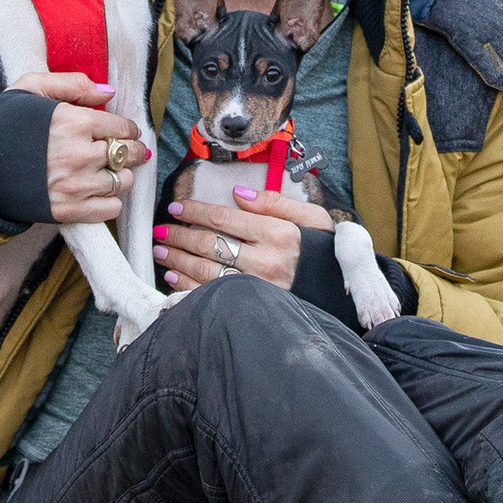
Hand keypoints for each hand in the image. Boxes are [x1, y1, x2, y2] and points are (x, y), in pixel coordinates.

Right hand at [12, 72, 146, 224]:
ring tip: (111, 171)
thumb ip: (73, 84)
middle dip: (133, 151)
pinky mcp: (67, 211)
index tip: (126, 132)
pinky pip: (109, 209)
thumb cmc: (2, 121)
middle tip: (131, 151)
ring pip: (123, 182)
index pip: (121, 127)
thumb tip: (109, 93)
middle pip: (127, 155)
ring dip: (122, 176)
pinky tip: (98, 191)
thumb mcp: (32, 87)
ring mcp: (74, 186)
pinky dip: (109, 201)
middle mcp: (78, 155)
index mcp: (73, 121)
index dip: (128, 129)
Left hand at [152, 187, 329, 289]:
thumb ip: (276, 203)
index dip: (196, 211)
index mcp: (280, 234)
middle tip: (162, 229)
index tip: (177, 207)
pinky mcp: (252, 308)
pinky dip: (186, 285)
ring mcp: (258, 289)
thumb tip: (239, 194)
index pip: (225, 219)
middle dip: (180, 235)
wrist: (341, 295)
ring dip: (177, 259)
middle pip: (210, 244)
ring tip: (161, 249)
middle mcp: (267, 262)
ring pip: (205, 271)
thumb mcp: (312, 219)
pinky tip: (173, 275)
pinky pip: (210, 296)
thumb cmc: (322, 253)